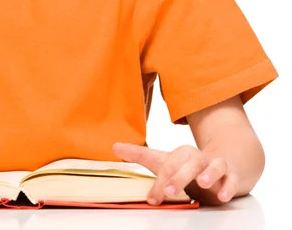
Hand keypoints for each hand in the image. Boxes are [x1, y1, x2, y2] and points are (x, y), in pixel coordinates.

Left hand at [113, 142, 237, 205]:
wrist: (223, 160)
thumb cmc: (187, 165)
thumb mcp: (164, 160)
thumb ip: (140, 155)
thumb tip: (114, 146)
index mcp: (181, 153)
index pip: (168, 166)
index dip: (159, 182)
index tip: (151, 199)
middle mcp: (198, 157)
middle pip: (188, 164)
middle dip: (179, 178)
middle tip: (168, 192)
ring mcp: (216, 165)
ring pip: (214, 166)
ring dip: (209, 174)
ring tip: (203, 183)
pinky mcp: (231, 175)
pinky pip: (232, 179)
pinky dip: (228, 186)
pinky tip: (223, 195)